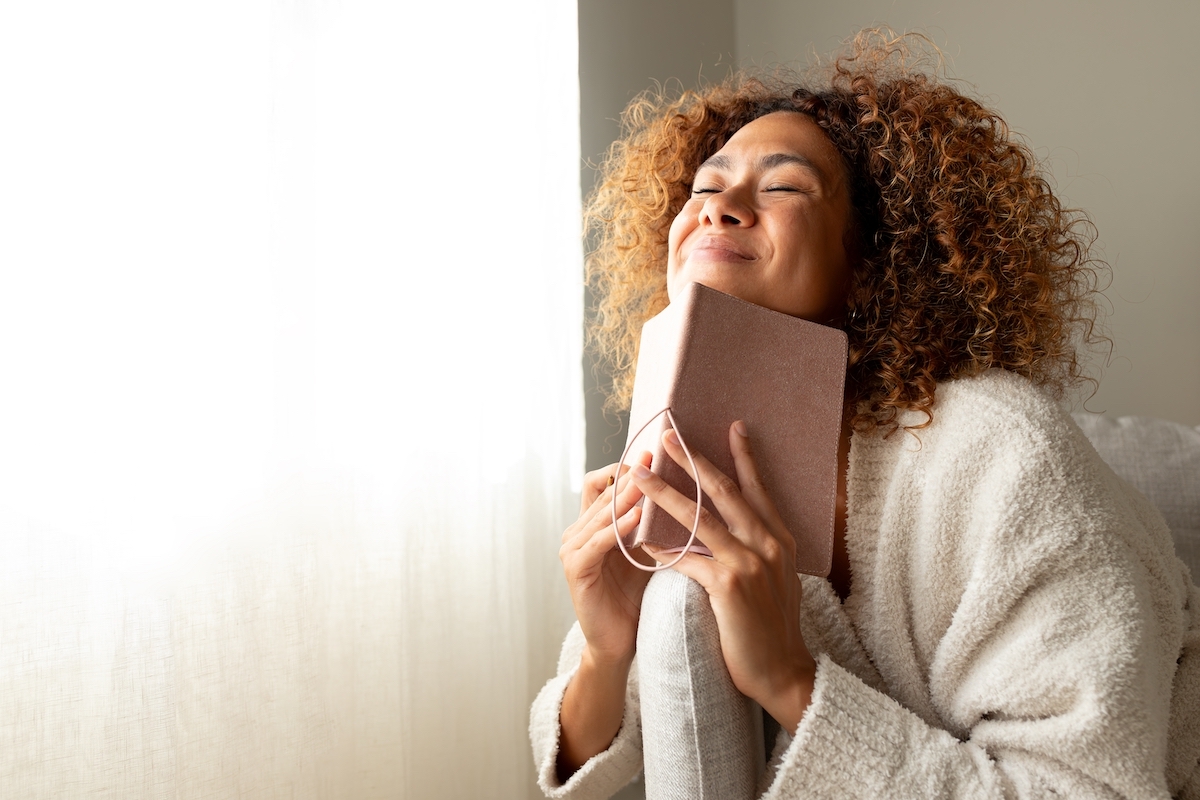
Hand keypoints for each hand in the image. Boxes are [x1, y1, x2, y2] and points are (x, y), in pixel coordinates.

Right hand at [559, 452, 655, 666]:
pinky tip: (638, 518)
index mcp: (593, 523)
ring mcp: (573, 549)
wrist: (622, 642)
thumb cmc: (639, 595)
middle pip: (601, 491)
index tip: (656, 454)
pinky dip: (617, 528)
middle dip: (630, 474)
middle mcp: (577, 531)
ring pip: (599, 513)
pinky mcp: (576, 569)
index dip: (626, 466)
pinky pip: (596, 542)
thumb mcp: (647, 549)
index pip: (603, 481)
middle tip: (654, 456)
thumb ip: (653, 520)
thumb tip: (682, 485)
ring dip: (625, 497)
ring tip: (649, 482)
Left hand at [631, 421, 816, 731]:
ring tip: (639, 476)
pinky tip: (640, 539)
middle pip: (724, 491)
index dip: (744, 457)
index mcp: (779, 538)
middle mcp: (767, 543)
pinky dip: (662, 548)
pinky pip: (687, 559)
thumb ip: (758, 548)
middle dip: (693, 460)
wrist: (783, 672)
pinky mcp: (730, 586)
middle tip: (668, 436)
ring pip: (699, 518)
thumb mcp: (774, 577)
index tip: (733, 426)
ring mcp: (749, 562)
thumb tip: (735, 526)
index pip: (757, 489)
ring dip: (664, 494)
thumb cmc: (772, 627)